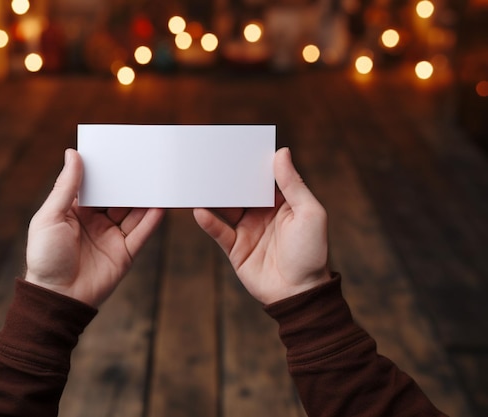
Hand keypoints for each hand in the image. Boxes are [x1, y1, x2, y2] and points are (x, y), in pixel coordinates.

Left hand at [25, 149, 164, 306]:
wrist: (57, 298)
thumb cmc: (45, 257)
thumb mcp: (50, 217)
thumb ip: (65, 187)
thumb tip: (72, 154)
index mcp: (75, 211)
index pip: (96, 186)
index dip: (107, 172)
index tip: (120, 153)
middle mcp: (96, 222)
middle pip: (118, 198)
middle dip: (130, 183)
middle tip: (146, 163)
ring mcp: (111, 238)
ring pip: (133, 213)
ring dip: (145, 199)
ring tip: (159, 181)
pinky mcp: (125, 254)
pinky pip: (141, 234)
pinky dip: (151, 220)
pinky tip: (161, 206)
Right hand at [194, 147, 330, 304]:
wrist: (299, 293)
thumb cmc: (311, 252)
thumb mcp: (310, 213)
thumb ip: (293, 184)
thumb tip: (282, 153)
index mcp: (283, 202)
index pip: (263, 177)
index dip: (252, 163)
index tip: (236, 147)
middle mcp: (262, 213)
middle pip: (241, 190)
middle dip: (227, 177)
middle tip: (210, 161)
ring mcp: (247, 230)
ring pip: (226, 208)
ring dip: (214, 196)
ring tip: (199, 182)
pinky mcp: (235, 248)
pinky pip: (218, 231)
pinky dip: (208, 221)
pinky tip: (199, 209)